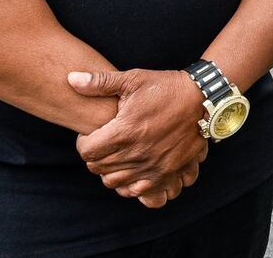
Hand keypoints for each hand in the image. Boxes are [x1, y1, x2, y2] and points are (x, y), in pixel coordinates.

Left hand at [68, 69, 208, 207]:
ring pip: (116, 183)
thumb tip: (71, 79)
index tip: (92, 134)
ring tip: (118, 157)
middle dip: (97, 157)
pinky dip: (133, 186)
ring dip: (112, 172)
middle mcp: (137, 154)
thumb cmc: (165, 87)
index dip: (84, 143)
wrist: (202, 98)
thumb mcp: (133, 79)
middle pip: (99, 169)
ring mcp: (153, 167)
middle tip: (105, 144)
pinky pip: (141, 194)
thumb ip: (100, 82)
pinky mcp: (168, 173)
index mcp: (124, 132)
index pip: (87, 152)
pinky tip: (134, 172)